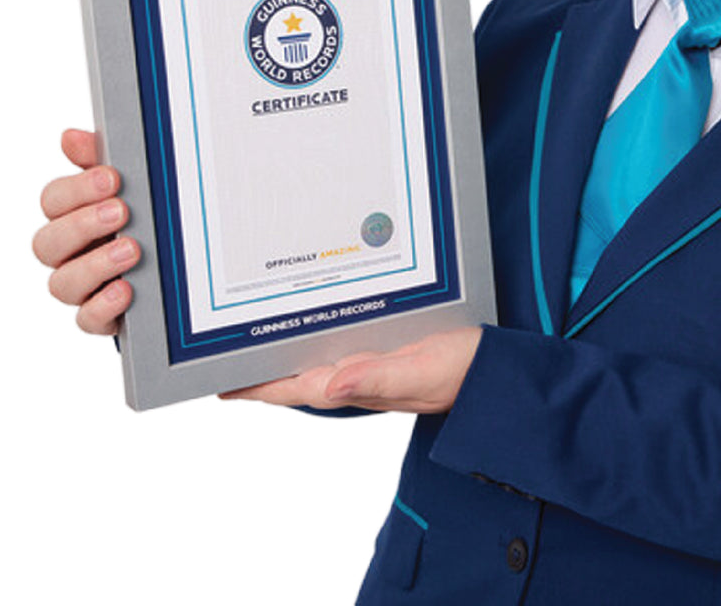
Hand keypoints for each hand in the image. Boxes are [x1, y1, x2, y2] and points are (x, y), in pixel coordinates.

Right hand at [33, 129, 139, 334]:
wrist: (177, 266)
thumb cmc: (145, 218)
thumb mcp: (133, 186)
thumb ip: (101, 162)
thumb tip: (71, 137)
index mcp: (74, 216)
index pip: (54, 201)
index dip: (76, 190)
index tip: (111, 178)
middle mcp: (71, 253)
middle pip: (48, 243)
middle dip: (82, 225)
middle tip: (121, 211)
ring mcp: (84, 287)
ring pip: (62, 283)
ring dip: (95, 265)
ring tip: (131, 249)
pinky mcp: (102, 316)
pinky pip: (88, 319)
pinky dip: (104, 305)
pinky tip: (126, 290)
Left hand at [220, 327, 483, 412]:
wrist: (498, 372)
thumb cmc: (466, 372)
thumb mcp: (423, 370)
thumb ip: (379, 378)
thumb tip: (330, 383)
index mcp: (362, 383)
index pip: (296, 387)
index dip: (258, 386)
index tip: (222, 384)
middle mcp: (361, 377)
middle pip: (298, 376)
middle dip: (263, 371)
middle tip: (224, 358)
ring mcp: (373, 367)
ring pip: (318, 363)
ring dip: (287, 356)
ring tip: (257, 345)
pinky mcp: (388, 353)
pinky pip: (343, 350)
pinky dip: (320, 342)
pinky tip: (315, 332)